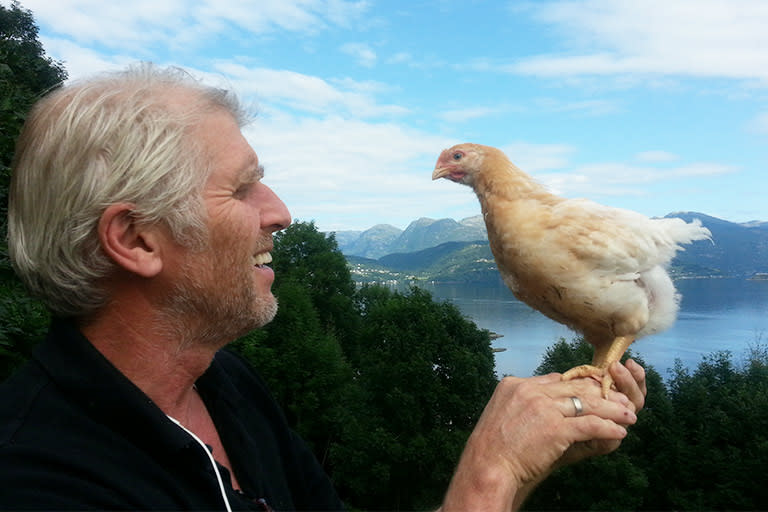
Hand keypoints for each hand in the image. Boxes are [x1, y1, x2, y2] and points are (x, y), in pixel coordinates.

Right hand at [441, 361, 645, 511]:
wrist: (487, 466)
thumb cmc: (493, 448)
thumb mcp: (503, 413)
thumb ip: (525, 403)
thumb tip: (547, 401)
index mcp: (515, 384)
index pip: (556, 379)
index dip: (580, 384)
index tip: (597, 391)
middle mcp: (530, 390)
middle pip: (575, 387)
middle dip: (603, 394)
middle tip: (622, 400)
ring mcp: (543, 407)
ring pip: (587, 404)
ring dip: (612, 410)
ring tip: (629, 415)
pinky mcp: (555, 428)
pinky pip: (589, 424)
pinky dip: (607, 427)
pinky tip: (619, 431)